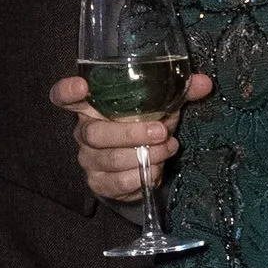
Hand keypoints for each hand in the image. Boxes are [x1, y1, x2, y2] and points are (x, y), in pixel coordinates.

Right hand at [51, 67, 212, 201]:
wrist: (137, 165)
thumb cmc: (143, 125)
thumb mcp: (159, 105)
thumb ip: (178, 92)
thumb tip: (205, 83)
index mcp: (90, 107)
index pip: (63, 97)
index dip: (67, 92)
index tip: (82, 87)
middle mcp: (84, 133)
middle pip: (95, 134)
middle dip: (130, 134)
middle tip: (160, 132)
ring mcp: (89, 160)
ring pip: (111, 160)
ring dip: (144, 156)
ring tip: (168, 150)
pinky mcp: (99, 184)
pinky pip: (118, 183)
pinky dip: (142, 177)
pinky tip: (156, 169)